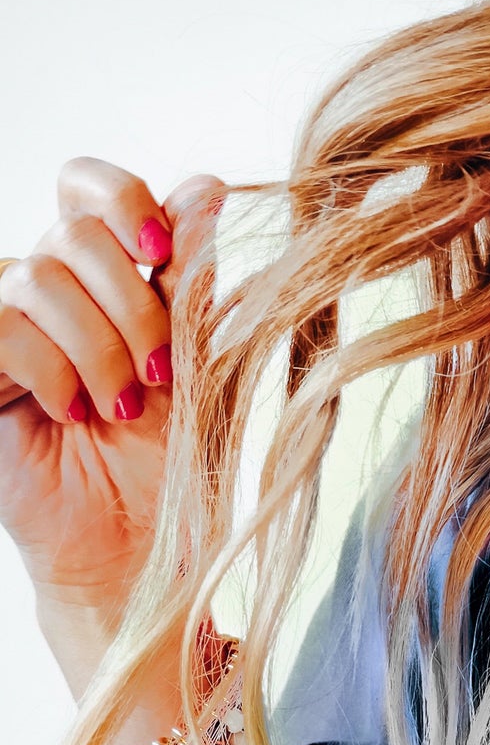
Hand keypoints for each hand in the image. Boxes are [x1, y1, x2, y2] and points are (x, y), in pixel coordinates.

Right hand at [0, 159, 222, 638]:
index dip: (124, 200)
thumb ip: (203, 287)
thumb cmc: (176, 473)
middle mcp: (53, 294)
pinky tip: (73, 411)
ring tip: (119, 407)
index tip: (163, 250)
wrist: (142, 556)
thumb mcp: (203, 372)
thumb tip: (214, 190)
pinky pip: (2, 324)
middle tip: (158, 372)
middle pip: (73, 230)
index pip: (90, 188)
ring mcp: (9, 328)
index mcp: (110, 282)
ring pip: (39, 275)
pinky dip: (50, 366)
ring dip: (98, 345)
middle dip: (131, 298)